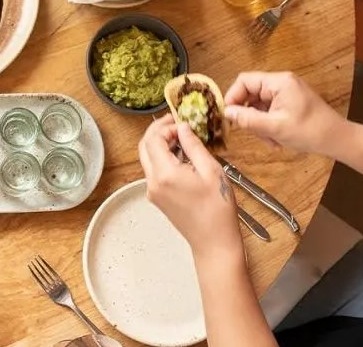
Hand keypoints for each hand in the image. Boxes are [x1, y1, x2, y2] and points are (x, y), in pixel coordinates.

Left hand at [139, 115, 241, 258]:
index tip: (180, 121)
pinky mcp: (157, 198)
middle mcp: (152, 182)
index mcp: (164, 174)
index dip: (165, 126)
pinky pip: (154, 171)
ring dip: (160, 145)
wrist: (214, 242)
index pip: (153, 139)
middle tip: (176, 124)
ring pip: (147, 158)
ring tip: (182, 139)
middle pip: (144, 147)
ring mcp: (152, 191)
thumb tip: (183, 128)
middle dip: (158, 132)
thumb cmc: (218, 209)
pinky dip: (163, 159)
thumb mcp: (211, 171)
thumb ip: (193, 146)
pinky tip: (182, 157)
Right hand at [224, 71, 344, 154]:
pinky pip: (269, 110)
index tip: (230, 116)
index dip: (233, 97)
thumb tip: (226, 112)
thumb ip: (248, 119)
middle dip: (249, 115)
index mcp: (279, 82)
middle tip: (254, 133)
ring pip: (259, 105)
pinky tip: (276, 139)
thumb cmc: (310, 131)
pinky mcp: (290, 103)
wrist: (338, 140)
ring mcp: (286, 93)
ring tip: (270, 140)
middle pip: (251, 94)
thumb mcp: (275, 127)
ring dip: (259, 124)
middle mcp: (282, 83)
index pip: (244, 81)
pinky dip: (268, 125)